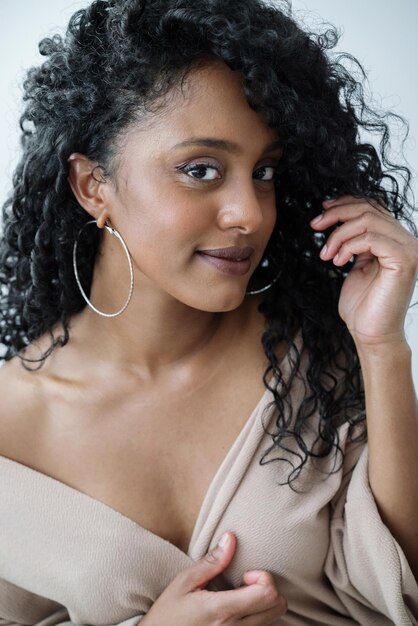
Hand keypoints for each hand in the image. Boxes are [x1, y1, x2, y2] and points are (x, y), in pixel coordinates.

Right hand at [141, 531, 286, 624]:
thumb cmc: (169, 613)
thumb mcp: (184, 583)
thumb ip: (211, 562)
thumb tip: (230, 538)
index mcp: (222, 610)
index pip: (268, 594)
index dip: (264, 577)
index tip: (246, 573)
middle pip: (277, 606)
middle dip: (268, 587)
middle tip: (247, 582)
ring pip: (273, 619)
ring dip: (264, 603)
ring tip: (241, 596)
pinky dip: (259, 616)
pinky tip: (239, 609)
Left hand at [310, 196, 417, 347]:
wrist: (371, 334)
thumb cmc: (362, 306)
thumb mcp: (355, 265)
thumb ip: (354, 242)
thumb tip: (338, 218)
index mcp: (395, 240)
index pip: (373, 207)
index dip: (346, 204)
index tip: (322, 211)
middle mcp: (406, 241)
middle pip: (370, 208)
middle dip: (337, 214)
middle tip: (315, 225)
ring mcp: (408, 249)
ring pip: (369, 220)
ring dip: (339, 234)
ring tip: (325, 254)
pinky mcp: (404, 260)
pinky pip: (371, 238)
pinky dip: (348, 246)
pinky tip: (337, 261)